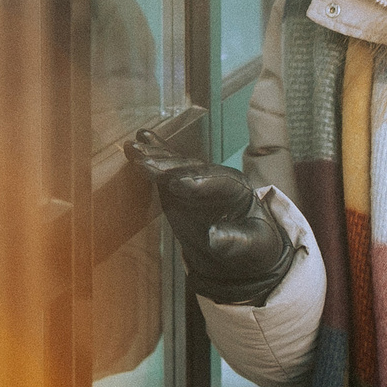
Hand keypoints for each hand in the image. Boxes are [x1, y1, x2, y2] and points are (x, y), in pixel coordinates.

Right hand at [122, 129, 298, 306]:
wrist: (245, 249)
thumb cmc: (254, 247)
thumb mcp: (254, 247)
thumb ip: (235, 241)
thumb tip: (212, 236)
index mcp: (238, 188)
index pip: (215, 181)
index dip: (194, 182)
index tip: (173, 184)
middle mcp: (216, 177)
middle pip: (190, 167)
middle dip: (165, 165)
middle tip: (142, 161)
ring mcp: (197, 178)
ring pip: (175, 164)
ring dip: (153, 155)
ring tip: (132, 147)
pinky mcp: (181, 184)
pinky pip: (167, 167)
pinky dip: (154, 152)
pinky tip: (140, 137)